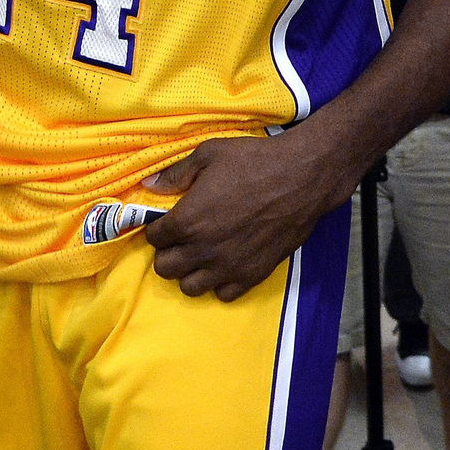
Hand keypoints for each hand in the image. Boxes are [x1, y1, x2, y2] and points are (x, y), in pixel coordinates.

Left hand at [142, 132, 344, 301]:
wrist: (299, 178)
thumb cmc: (253, 162)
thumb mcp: (209, 154)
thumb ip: (177, 173)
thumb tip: (150, 185)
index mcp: (188, 220)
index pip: (154, 238)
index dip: (157, 228)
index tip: (165, 221)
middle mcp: (203, 250)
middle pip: (166, 269)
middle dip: (167, 253)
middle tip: (180, 238)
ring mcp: (228, 267)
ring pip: (190, 288)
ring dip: (189, 271)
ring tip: (199, 254)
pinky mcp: (252, 276)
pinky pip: (223, 295)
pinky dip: (219, 283)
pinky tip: (224, 263)